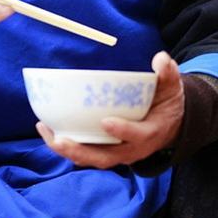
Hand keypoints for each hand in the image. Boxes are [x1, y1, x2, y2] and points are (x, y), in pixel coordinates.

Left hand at [36, 50, 184, 168]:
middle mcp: (131, 149)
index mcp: (149, 133)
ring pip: (90, 158)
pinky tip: (47, 129)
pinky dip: (66, 144)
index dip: (123, 130)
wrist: (169, 126)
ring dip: (67, 149)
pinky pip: (84, 152)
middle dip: (80, 151)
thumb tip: (161, 60)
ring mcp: (117, 152)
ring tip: (45, 131)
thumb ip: (167, 75)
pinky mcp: (105, 150)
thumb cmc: (166, 104)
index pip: (137, 136)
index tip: (106, 121)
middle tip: (59, 140)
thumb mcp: (172, 89)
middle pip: (105, 157)